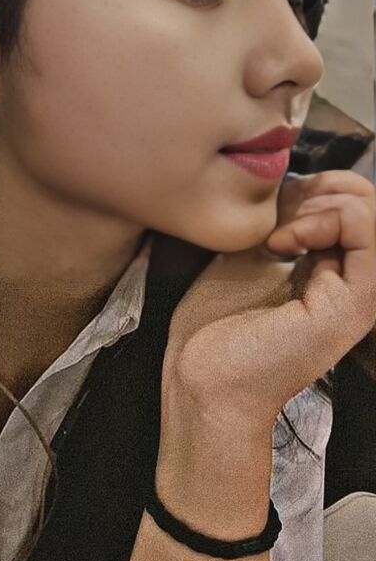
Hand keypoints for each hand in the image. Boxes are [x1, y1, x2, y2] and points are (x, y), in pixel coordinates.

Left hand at [164, 169, 375, 433]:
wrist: (202, 379)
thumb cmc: (214, 327)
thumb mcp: (247, 253)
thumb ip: (279, 220)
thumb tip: (296, 181)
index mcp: (331, 268)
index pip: (355, 201)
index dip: (317, 184)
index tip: (271, 208)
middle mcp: (352, 280)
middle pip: (369, 201)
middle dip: (323, 186)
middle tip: (277, 216)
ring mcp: (358, 294)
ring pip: (373, 211)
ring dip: (321, 203)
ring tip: (280, 234)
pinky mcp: (354, 305)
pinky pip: (368, 234)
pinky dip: (325, 219)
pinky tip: (284, 243)